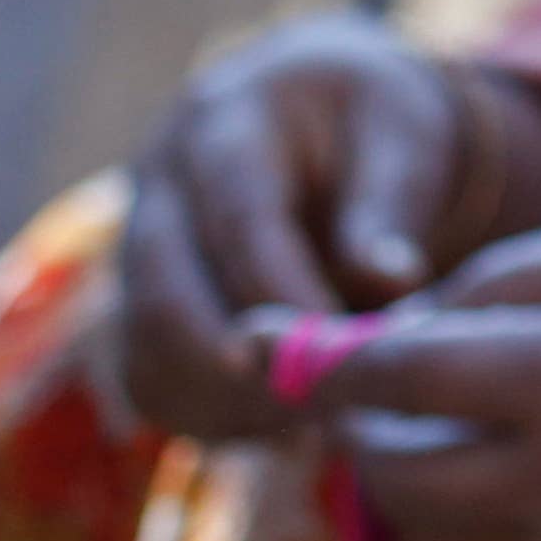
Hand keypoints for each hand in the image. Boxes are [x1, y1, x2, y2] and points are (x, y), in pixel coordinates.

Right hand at [115, 14, 494, 441]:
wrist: (330, 120)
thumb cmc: (377, 125)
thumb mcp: (403, 137)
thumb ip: (392, 206)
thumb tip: (393, 281)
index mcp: (227, 119)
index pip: (238, 215)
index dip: (281, 291)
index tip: (333, 352)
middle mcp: (159, 181)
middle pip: (165, 292)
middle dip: (243, 362)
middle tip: (325, 406)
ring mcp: (136, 246)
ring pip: (148, 348)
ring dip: (228, 399)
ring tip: (317, 417)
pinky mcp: (139, 304)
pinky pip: (150, 379)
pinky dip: (210, 414)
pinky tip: (283, 422)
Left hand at [303, 211, 540, 540]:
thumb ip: (507, 283)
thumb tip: (400, 330)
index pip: (404, 374)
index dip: (329, 358)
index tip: (284, 343)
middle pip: (402, 472)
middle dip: (358, 431)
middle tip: (360, 393)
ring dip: (400, 497)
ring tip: (415, 443)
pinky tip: (475, 508)